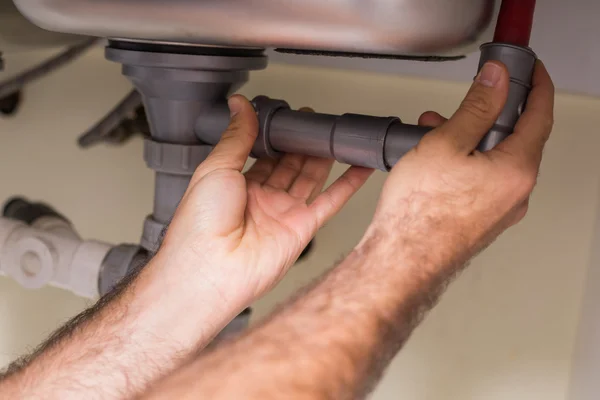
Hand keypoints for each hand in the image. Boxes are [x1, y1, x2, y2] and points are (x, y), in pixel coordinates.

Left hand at [160, 96, 372, 300]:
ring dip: (326, 158)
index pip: (265, 155)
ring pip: (312, 179)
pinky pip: (330, 202)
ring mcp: (284, 214)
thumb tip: (239, 106)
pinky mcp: (302, 229)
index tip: (292, 117)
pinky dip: (347, 185)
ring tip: (339, 136)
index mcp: (238, 185)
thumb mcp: (216, 168)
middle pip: (291, 165)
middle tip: (318, 123)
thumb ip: (236, 136)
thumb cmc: (200, 226)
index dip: (279, 137)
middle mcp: (262, 200)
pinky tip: (359, 168)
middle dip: (304, 144)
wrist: (210, 269)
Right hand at [365, 61, 553, 271]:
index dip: (536, 83)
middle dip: (488, 112)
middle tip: (470, 97)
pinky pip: (481, 179)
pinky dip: (465, 161)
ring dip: (470, 137)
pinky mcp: (481, 219)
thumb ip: (477, 107)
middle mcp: (516, 192)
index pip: (541, 114)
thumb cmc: (420, 213)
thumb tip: (496, 80)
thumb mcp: (446, 143)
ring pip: (494, 159)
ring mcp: (499, 209)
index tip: (530, 68)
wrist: (402, 259)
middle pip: (515, 136)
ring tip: (434, 130)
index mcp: (517, 170)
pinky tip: (435, 159)